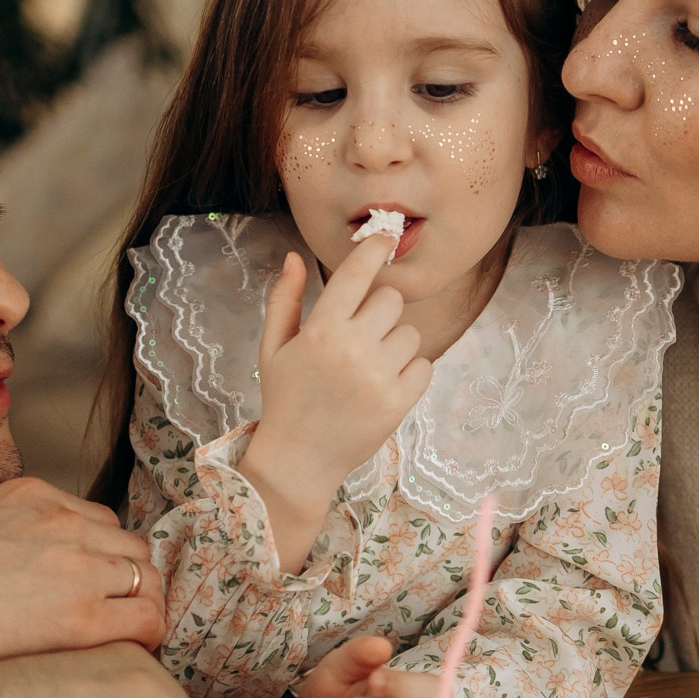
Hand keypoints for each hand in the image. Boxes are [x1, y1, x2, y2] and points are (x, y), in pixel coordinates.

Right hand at [0, 477, 165, 690]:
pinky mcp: (81, 617)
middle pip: (127, 543)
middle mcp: (62, 523)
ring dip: (141, 600)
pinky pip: (146, 619)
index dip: (98, 550)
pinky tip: (138, 648)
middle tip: (116, 605)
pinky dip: (150, 632)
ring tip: (129, 628)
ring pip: (145, 576)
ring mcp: (76, 568)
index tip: (91, 576)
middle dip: (125, 573)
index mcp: (30, 495)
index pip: (93, 516)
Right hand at [240, 236, 432, 571]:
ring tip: (368, 366)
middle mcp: (352, 350)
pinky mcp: (399, 402)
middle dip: (379, 310)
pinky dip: (409, 371)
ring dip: (394, 343)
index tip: (385, 238)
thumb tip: (296, 256)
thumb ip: (285, 298)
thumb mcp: (273, 346)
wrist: (299, 459)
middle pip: (391, 300)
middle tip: (360, 334)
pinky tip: (383, 383)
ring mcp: (378, 377)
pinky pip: (424, 365)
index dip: (374, 248)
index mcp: (321, 331)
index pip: (357, 273)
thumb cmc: (285, 397)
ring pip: (410, 333)